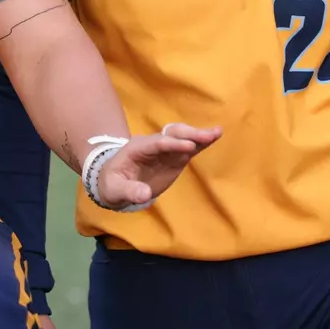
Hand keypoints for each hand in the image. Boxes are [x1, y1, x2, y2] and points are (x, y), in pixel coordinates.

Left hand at [94, 123, 220, 209]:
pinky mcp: (174, 157)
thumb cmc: (113, 184)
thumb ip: (129, 191)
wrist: (115, 182)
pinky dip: (201, 143)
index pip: (157, 143)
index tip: (189, 147)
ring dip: (198, 135)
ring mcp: (165, 149)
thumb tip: (145, 195)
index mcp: (137, 148)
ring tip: (216, 133)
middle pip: (171, 134)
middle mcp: (153, 144)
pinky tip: (215, 137)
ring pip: (182, 137)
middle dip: (189, 134)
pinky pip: (189, 147)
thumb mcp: (115, 190)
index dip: (172, 144)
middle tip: (207, 136)